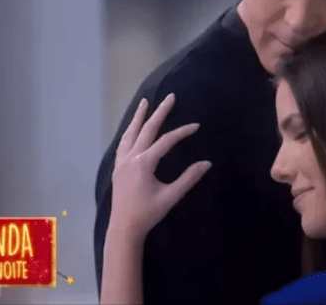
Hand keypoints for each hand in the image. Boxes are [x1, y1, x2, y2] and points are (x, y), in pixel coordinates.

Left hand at [109, 93, 211, 239]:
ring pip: (130, 134)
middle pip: (146, 129)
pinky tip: (132, 129)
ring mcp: (122, 162)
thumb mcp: (171, 196)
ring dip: (139, 117)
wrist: (124, 228)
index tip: (196, 126)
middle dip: (159, 113)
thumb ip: (189, 178)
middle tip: (169, 97)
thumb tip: (207, 163)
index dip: (182, 132)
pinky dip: (129, 132)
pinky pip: (123, 144)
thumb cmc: (148, 213)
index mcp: (144, 163)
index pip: (166, 141)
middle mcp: (131, 158)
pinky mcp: (118, 168)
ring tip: (144, 103)